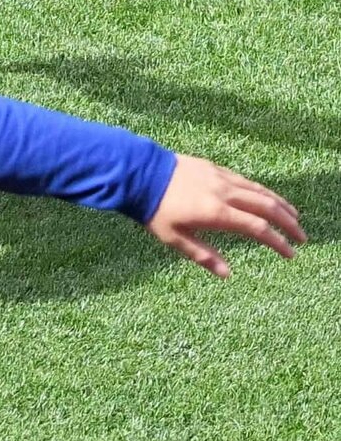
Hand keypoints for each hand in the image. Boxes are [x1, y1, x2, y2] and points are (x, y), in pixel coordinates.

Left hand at [146, 154, 305, 277]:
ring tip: (293, 215)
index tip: (291, 254)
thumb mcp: (174, 239)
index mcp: (216, 212)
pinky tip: (264, 196)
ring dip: (278, 203)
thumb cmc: (153, 209)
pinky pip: (244, 179)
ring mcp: (219, 176)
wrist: (137, 172)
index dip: (278, 242)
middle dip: (287, 222)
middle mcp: (223, 192)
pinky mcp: (212, 167)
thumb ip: (203, 256)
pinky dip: (260, 189)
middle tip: (302, 236)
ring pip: (258, 189)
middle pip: (266, 205)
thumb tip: (228, 274)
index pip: (258, 228)